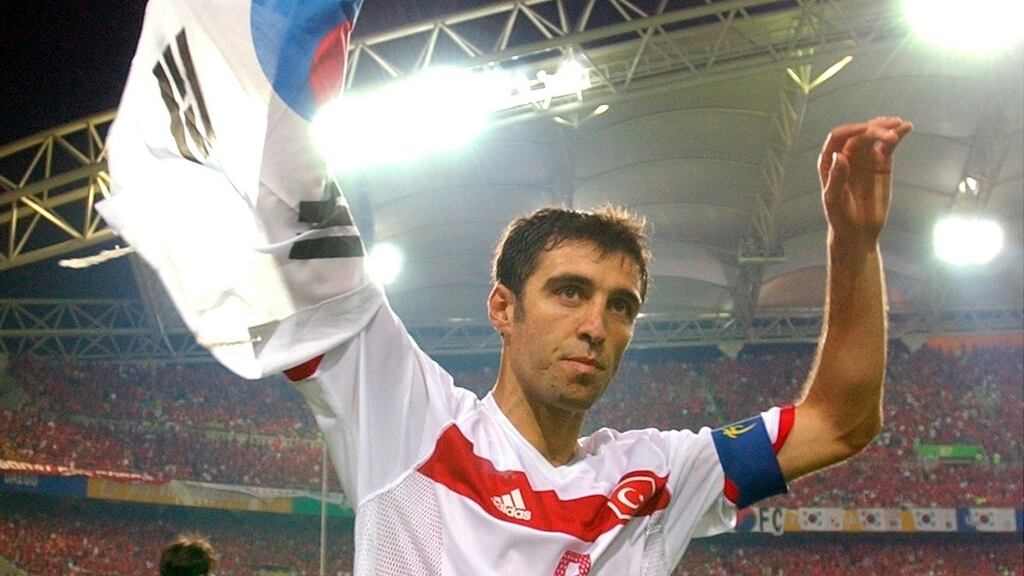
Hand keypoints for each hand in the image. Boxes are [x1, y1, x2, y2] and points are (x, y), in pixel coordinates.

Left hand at [818, 117, 912, 248]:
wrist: (858, 231)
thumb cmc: (840, 217)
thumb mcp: (834, 200)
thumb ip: (836, 178)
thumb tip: (839, 155)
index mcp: (829, 161)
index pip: (838, 138)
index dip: (850, 130)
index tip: (864, 129)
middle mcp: (846, 154)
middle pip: (859, 134)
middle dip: (874, 130)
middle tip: (890, 136)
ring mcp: (864, 157)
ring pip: (874, 136)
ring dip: (886, 128)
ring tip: (900, 125)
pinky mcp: (880, 163)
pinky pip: (888, 145)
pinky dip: (897, 136)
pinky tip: (906, 128)